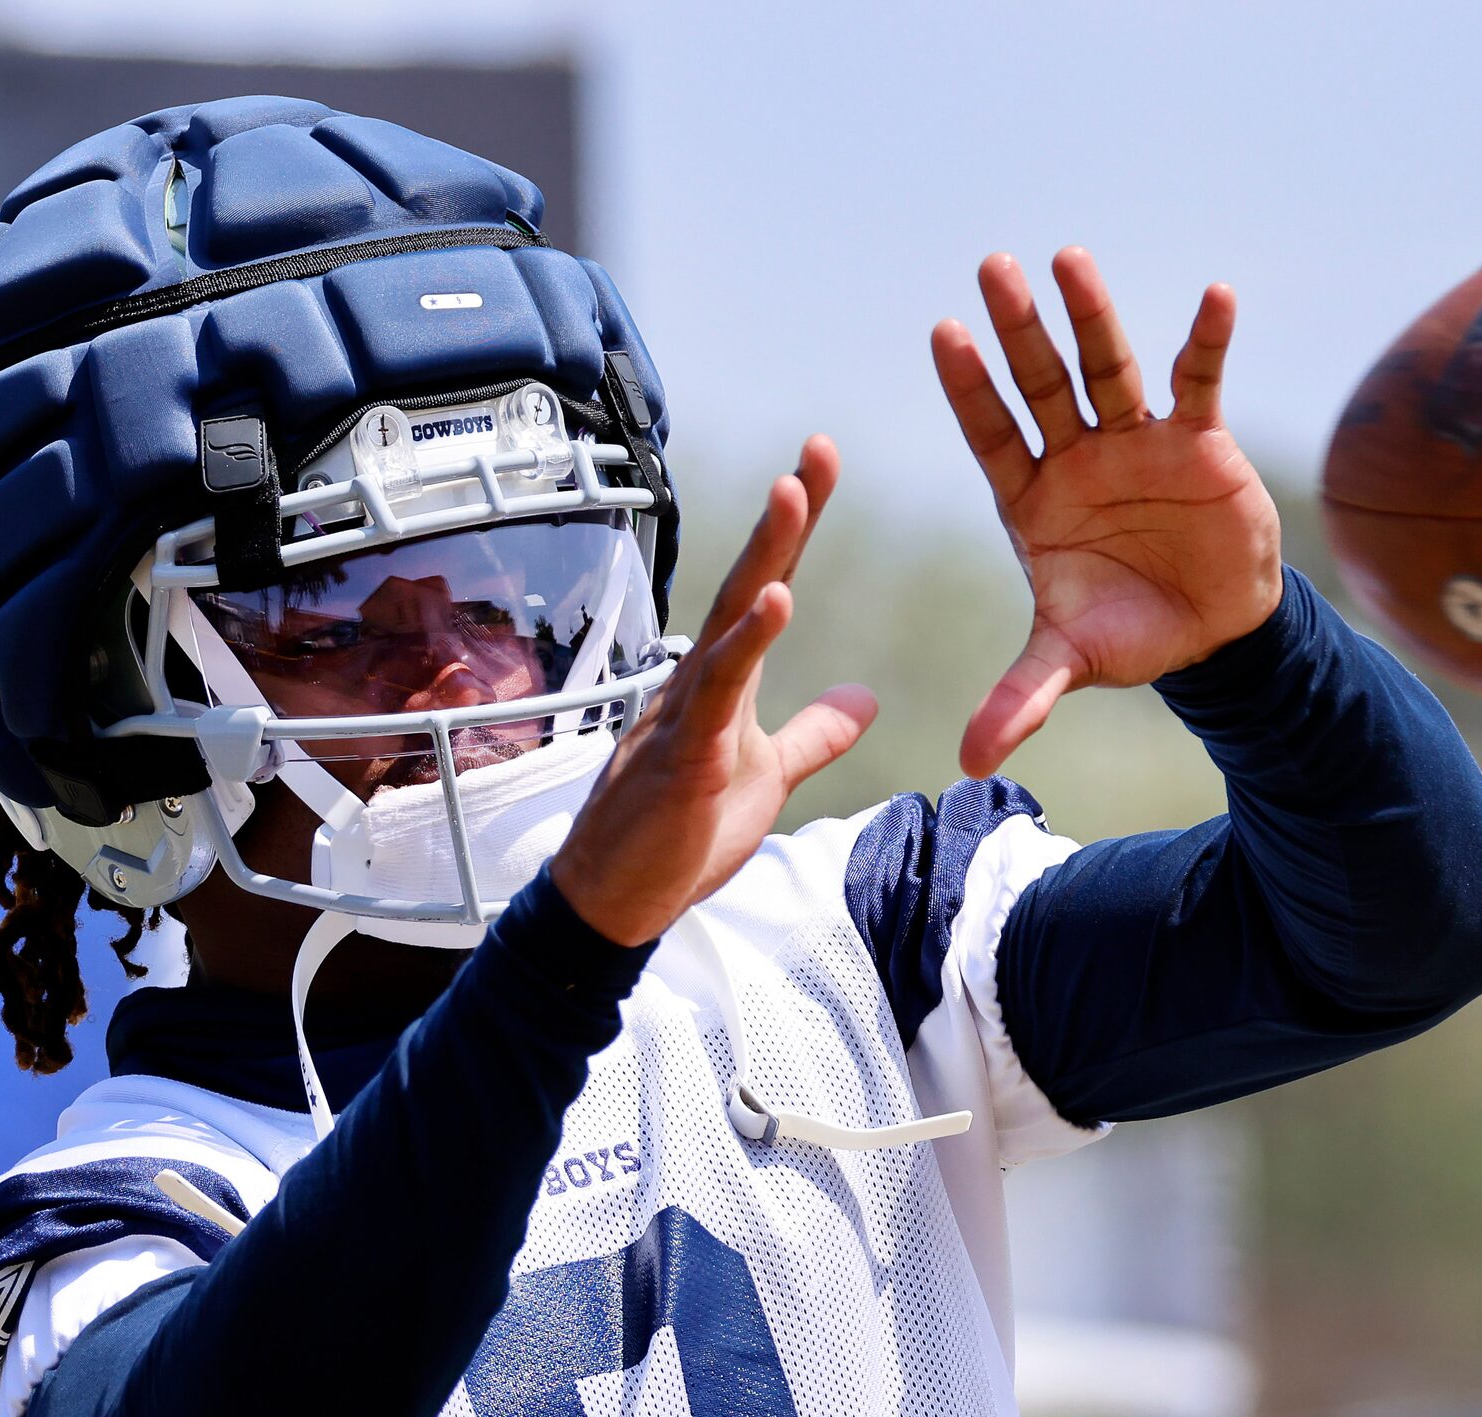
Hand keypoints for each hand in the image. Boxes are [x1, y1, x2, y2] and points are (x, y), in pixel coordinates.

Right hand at [550, 438, 877, 946]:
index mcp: (723, 682)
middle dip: (785, 516)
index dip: (795, 530)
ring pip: (728, 622)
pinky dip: (746, 642)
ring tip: (793, 492)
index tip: (821, 465)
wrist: (615, 903)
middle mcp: (700, 681)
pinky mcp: (683, 756)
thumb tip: (866, 698)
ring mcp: (685, 715)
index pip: (766, 589)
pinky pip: (716, 691)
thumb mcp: (767, 777)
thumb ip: (814, 734)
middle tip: (817, 448)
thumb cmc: (678, 838)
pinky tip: (777, 601)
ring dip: (764, 556)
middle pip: (748, 582)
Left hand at [933, 248, 1283, 777]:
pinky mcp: (1196, 440)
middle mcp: (1076, 457)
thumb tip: (970, 762)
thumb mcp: (1069, 664)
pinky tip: (1215, 295)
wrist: (1211, 633)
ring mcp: (1135, 441)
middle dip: (1020, 329)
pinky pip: (1199, 380)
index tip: (943, 333)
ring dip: (1093, 314)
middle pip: (1042, 383)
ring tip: (1069, 258)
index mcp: (1033, 499)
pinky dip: (1207, 340)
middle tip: (992, 266)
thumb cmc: (1128, 635)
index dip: (970, 388)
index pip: (992, 432)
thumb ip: (1022, 698)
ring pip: (1108, 367)